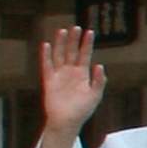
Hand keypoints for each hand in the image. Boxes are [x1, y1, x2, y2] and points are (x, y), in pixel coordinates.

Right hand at [35, 24, 102, 140]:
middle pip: (71, 51)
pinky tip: (46, 45)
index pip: (85, 55)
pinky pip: (47, 66)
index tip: (90, 32)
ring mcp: (59, 75)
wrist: (67, 121)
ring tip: (62, 31)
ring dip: (60, 43)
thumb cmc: (83, 109)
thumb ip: (99, 81)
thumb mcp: (95, 95)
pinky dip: (46, 56)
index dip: (87, 43)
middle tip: (76, 27)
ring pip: (59, 55)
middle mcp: (70, 72)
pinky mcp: (49, 81)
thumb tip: (100, 65)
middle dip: (73, 40)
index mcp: (83, 74)